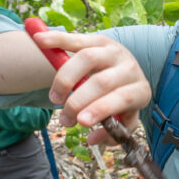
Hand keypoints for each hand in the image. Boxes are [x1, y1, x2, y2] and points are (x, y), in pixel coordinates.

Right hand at [34, 30, 151, 145]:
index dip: (100, 109)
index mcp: (139, 90)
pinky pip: (76, 39)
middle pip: (101, 81)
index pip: (122, 98)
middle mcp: (130, 68)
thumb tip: (92, 139)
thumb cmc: (122, 100)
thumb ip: (112, 132)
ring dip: (65, 79)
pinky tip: (39, 41)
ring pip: (87, 58)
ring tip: (54, 98)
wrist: (126, 71)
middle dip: (78, 102)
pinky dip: (56, 39)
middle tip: (64, 118)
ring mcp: (114, 52)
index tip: (80, 122)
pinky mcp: (98, 40)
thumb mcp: (124, 118)